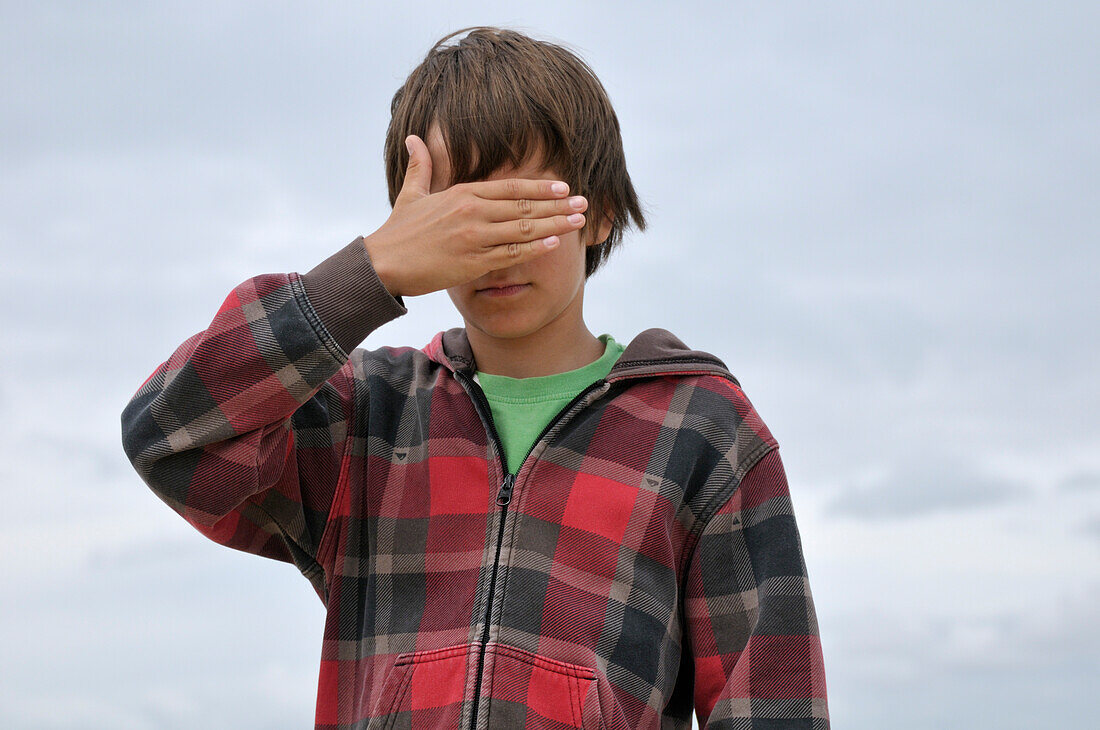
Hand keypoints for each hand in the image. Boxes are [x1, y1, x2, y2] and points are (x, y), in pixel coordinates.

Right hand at [362, 134, 587, 297]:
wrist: (383, 263)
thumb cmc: (398, 231)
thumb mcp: (410, 194)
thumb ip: (421, 166)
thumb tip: (414, 138)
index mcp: (462, 194)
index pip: (511, 188)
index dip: (540, 187)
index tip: (563, 186)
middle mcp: (472, 213)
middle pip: (524, 207)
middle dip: (557, 205)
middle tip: (584, 202)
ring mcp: (474, 238)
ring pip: (523, 230)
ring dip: (554, 225)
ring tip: (577, 221)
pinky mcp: (472, 263)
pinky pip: (510, 255)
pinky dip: (534, 249)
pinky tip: (554, 244)